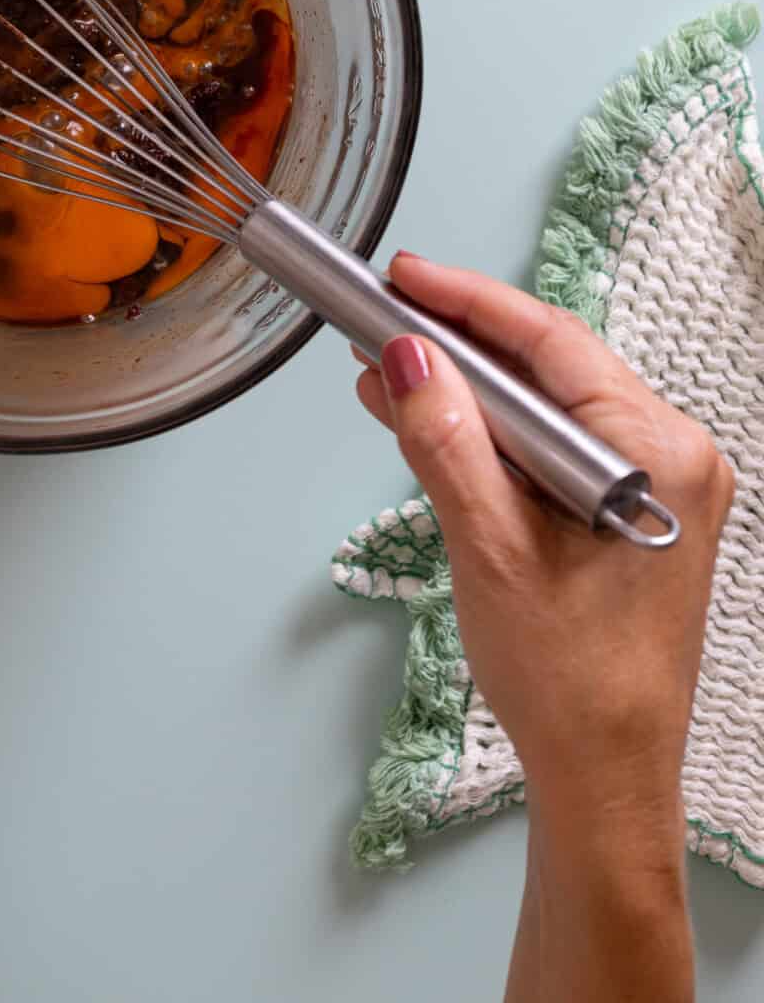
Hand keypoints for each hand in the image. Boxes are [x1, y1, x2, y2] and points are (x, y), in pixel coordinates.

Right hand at [356, 256, 731, 1002]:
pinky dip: (490, 435)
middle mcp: (671, 456)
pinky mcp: (628, 511)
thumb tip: (407, 356)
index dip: (469, 303)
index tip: (404, 277)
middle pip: (551, 367)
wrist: (605, 776)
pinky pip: (551, 447)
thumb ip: (446, 442)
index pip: (553, 343)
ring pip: (546, 407)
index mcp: (658, 453)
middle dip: (459, 345)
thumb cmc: (567, 679)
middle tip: (382, 318)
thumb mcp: (490, 548)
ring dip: (467, 393)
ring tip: (386, 372)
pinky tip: (433, 423)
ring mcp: (653, 484)